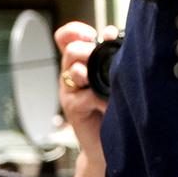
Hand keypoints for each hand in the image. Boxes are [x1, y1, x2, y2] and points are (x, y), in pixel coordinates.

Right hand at [53, 20, 115, 151]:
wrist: (107, 145)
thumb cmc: (112, 109)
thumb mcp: (112, 78)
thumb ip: (110, 54)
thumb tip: (109, 32)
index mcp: (78, 63)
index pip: (65, 38)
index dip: (74, 31)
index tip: (91, 34)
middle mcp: (69, 75)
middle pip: (70, 50)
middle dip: (89, 51)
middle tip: (105, 61)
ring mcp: (69, 92)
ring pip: (74, 70)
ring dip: (91, 73)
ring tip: (107, 84)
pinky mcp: (73, 110)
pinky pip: (86, 95)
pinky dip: (101, 98)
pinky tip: (111, 104)